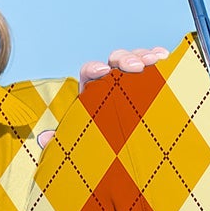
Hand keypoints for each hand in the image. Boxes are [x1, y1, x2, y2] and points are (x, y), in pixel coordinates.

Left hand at [36, 52, 173, 146]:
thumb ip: (65, 140)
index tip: (103, 71)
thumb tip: (45, 139)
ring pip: (134, 59)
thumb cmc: (103, 143)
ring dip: (142, 56)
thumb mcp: (83, 142)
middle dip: (124, 59)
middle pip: (114, 61)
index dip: (94, 68)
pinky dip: (156, 58)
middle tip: (136, 67)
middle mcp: (112, 80)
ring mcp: (131, 79)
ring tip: (154, 60)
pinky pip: (151, 65)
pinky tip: (163, 56)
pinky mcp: (148, 82)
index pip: (90, 72)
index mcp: (93, 90)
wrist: (126, 154)